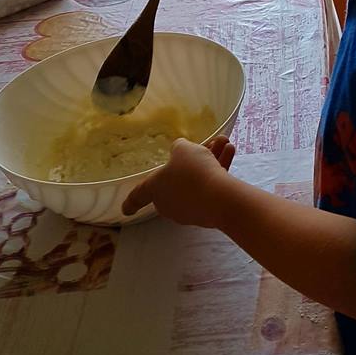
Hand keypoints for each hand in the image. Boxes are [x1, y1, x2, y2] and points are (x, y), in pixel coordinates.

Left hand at [121, 135, 235, 225]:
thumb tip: (180, 152)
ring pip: (196, 181)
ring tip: (224, 143)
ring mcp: (187, 210)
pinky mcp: (206, 212)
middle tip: (205, 146)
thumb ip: (179, 148)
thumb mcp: (184, 150)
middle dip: (190, 162)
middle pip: (175, 180)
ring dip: (210, 160)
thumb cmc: (192, 171)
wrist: (219, 197)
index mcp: (154, 188)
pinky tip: (230, 151)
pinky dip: (218, 170)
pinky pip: (209, 187)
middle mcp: (168, 202)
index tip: (125, 211)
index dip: (130, 203)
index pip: (137, 196)